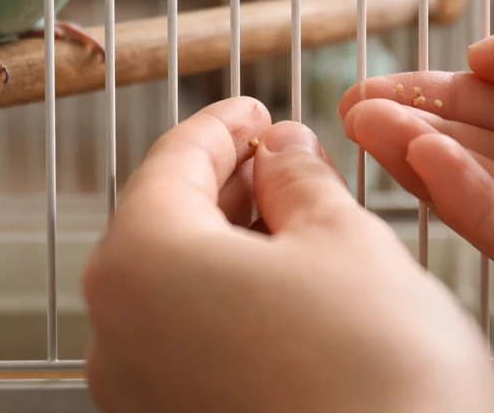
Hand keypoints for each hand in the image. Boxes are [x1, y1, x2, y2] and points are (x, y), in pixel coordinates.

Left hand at [81, 97, 493, 412]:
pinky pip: (185, 341)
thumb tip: (283, 153)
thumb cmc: (377, 376)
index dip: (223, 124)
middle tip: (281, 160)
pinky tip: (282, 294)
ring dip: (228, 243)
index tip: (252, 110)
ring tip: (292, 221)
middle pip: (164, 223)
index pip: (175, 160)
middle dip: (226, 183)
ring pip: (174, 286)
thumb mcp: (345, 244)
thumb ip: (300, 182)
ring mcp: (136, 395)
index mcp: (144, 261)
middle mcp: (116, 333)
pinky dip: (225, 302)